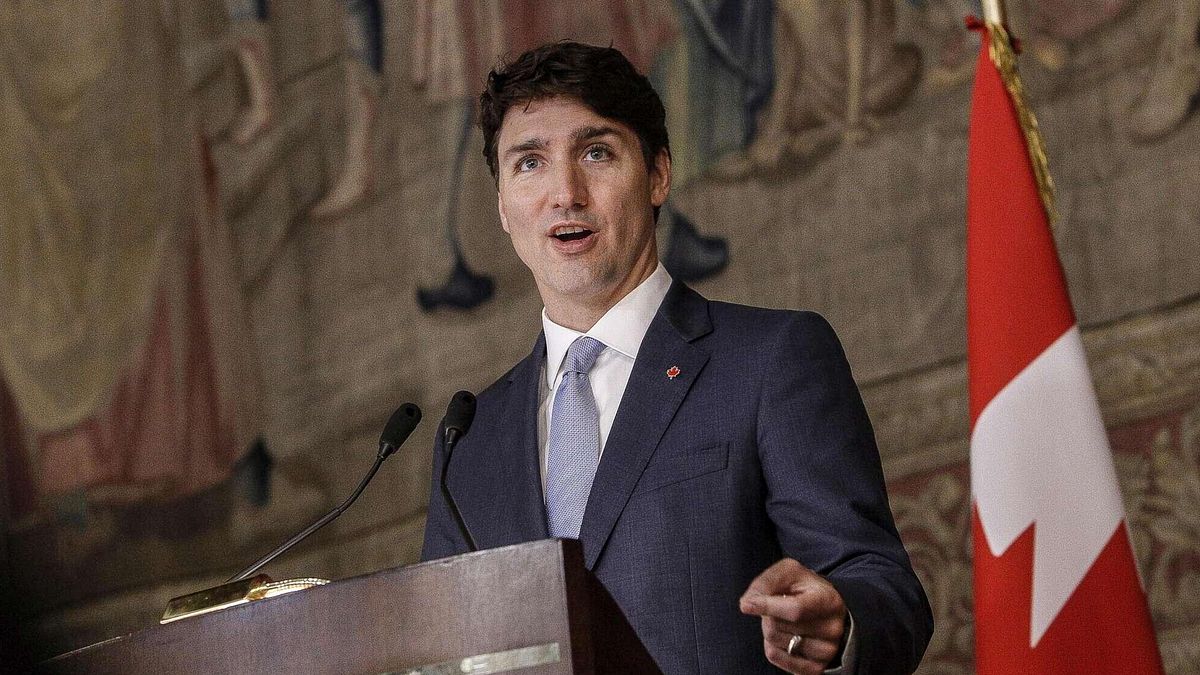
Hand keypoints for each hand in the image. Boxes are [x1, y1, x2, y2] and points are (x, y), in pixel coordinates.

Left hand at [739, 558, 845, 673]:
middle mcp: (832, 628)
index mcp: (828, 600)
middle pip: (777, 626)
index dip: (767, 606)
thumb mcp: (790, 573)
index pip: (795, 609)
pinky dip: (772, 645)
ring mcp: (826, 651)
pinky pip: (776, 658)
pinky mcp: (816, 667)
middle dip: (767, 614)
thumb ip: (767, 582)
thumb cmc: (804, 589)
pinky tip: (785, 635)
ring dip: (770, 629)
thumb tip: (747, 604)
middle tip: (778, 606)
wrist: (827, 611)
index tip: (746, 604)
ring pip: (774, 642)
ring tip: (784, 620)